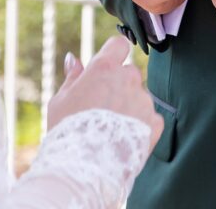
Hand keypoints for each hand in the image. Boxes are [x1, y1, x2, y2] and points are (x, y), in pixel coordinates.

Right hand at [48, 36, 163, 151]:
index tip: (108, 67)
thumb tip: (74, 58)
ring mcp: (144, 100)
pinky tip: (123, 139)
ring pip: (139, 96)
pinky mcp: (154, 122)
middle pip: (129, 73)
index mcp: (105, 68)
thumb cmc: (66, 133)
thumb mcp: (60, 101)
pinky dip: (140, 126)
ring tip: (110, 130)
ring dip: (130, 107)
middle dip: (119, 85)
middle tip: (102, 109)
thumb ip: (73, 77)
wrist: (82, 171)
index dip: (113, 54)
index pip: (118, 45)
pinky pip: (150, 117)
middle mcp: (128, 79)